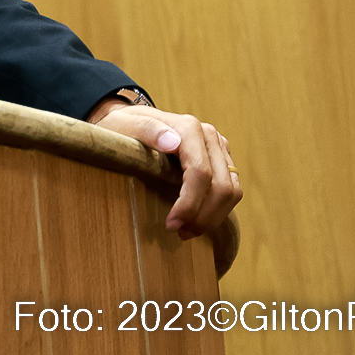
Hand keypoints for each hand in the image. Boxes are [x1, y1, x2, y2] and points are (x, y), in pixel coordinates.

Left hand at [87, 98, 241, 238]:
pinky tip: (197, 219)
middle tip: (180, 234)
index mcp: (188, 128)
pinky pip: (232, 189)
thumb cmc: (122, 126)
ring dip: (213, 217)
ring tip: (187, 231)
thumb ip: (146, 130)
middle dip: (203, 216)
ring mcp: (218, 147)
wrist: (128, 121)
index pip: (200, 173)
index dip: (190, 203)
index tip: (171, 225)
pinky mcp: (222, 158)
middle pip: (221, 186)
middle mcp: (209, 136)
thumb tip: (172, 143)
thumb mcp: (123, 125)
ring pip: (232, 190)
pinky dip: (218, 209)